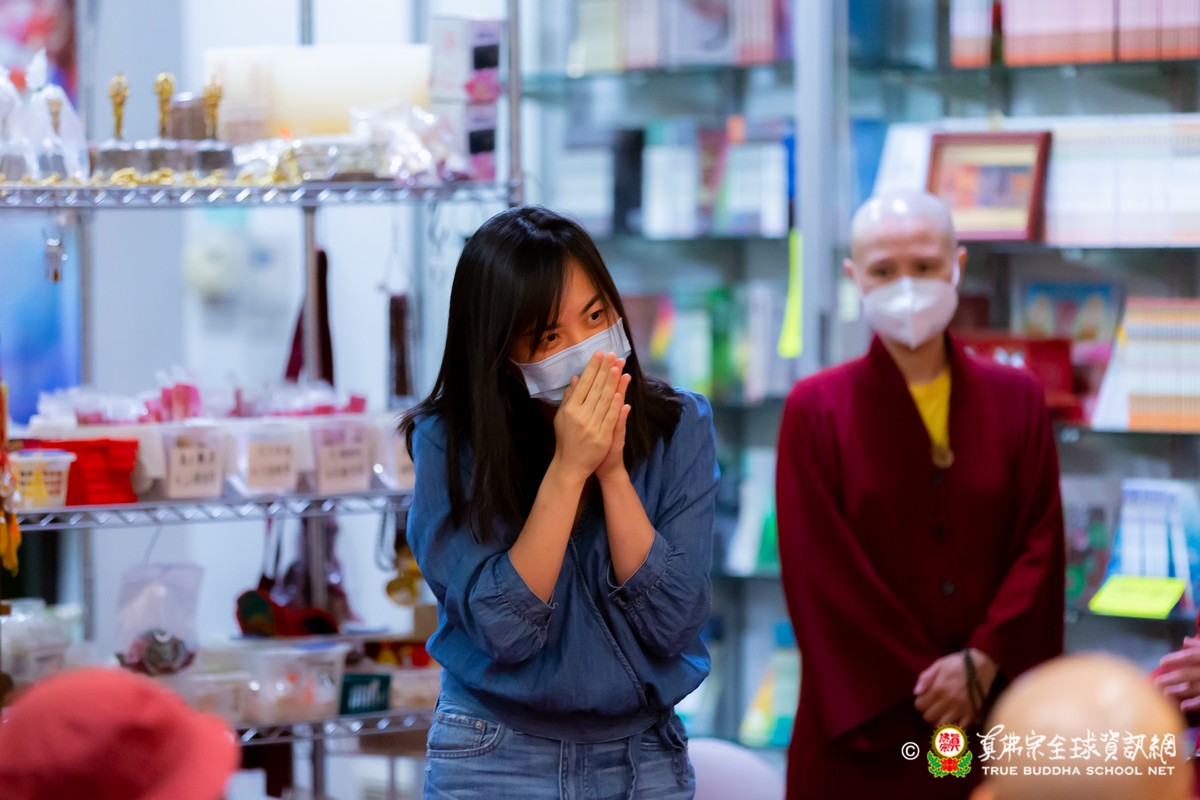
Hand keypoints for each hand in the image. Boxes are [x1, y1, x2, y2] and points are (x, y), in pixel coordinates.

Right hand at [552, 352, 624, 482]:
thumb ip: (570, 398)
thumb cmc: (566, 439)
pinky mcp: (603, 436)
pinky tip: (621, 392)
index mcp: (570, 409)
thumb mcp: (562, 417)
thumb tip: (576, 378)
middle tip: (612, 354)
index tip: (599, 353)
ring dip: (612, 382)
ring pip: (605, 400)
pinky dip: (616, 404)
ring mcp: (592, 426)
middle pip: (596, 388)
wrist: (571, 465)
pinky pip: (610, 417)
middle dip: (604, 370)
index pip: (584, 384)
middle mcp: (580, 415)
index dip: (593, 368)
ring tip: (618, 366)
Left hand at [914, 649, 997, 727]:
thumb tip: (916, 692)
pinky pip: (960, 727)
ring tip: (941, 714)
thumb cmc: (957, 663)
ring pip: (942, 725)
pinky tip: (953, 719)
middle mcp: (949, 701)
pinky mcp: (972, 713)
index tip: (924, 700)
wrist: (982, 664)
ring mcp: (961, 708)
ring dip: (939, 721)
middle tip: (932, 707)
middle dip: (928, 713)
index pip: (920, 705)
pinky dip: (954, 726)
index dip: (919, 703)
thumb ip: (925, 678)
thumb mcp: (938, 665)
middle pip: (929, 717)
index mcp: (938, 689)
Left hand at [1154, 637, 1199, 711]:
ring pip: (1194, 688)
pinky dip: (1195, 704)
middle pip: (1187, 673)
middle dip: (1170, 678)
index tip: (1161, 662)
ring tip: (1164, 693)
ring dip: (1178, 691)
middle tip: (1156, 682)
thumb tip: (1185, 641)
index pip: (1189, 656)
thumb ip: (1199, 646)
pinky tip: (1183, 706)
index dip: (1174, 658)